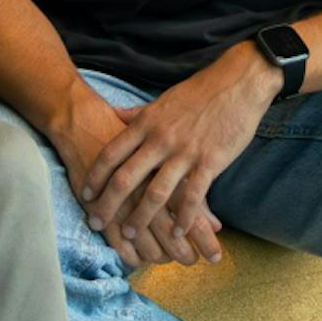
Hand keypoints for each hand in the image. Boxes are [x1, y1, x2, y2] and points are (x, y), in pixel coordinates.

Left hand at [74, 55, 273, 267]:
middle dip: (108, 204)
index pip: (111, 154)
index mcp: (145, 125)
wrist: (237, 84)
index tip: (84, 195)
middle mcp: (160, 140)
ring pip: (156, 192)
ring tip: (130, 236)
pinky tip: (178, 232)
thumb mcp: (159, 101)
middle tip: (95, 222)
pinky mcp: (211, 163)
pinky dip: (184, 217)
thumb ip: (136, 115)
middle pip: (126, 178)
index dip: (95, 176)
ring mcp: (185, 153)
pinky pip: (193, 196)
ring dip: (141, 217)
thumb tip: (113, 116)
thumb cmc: (197, 93)